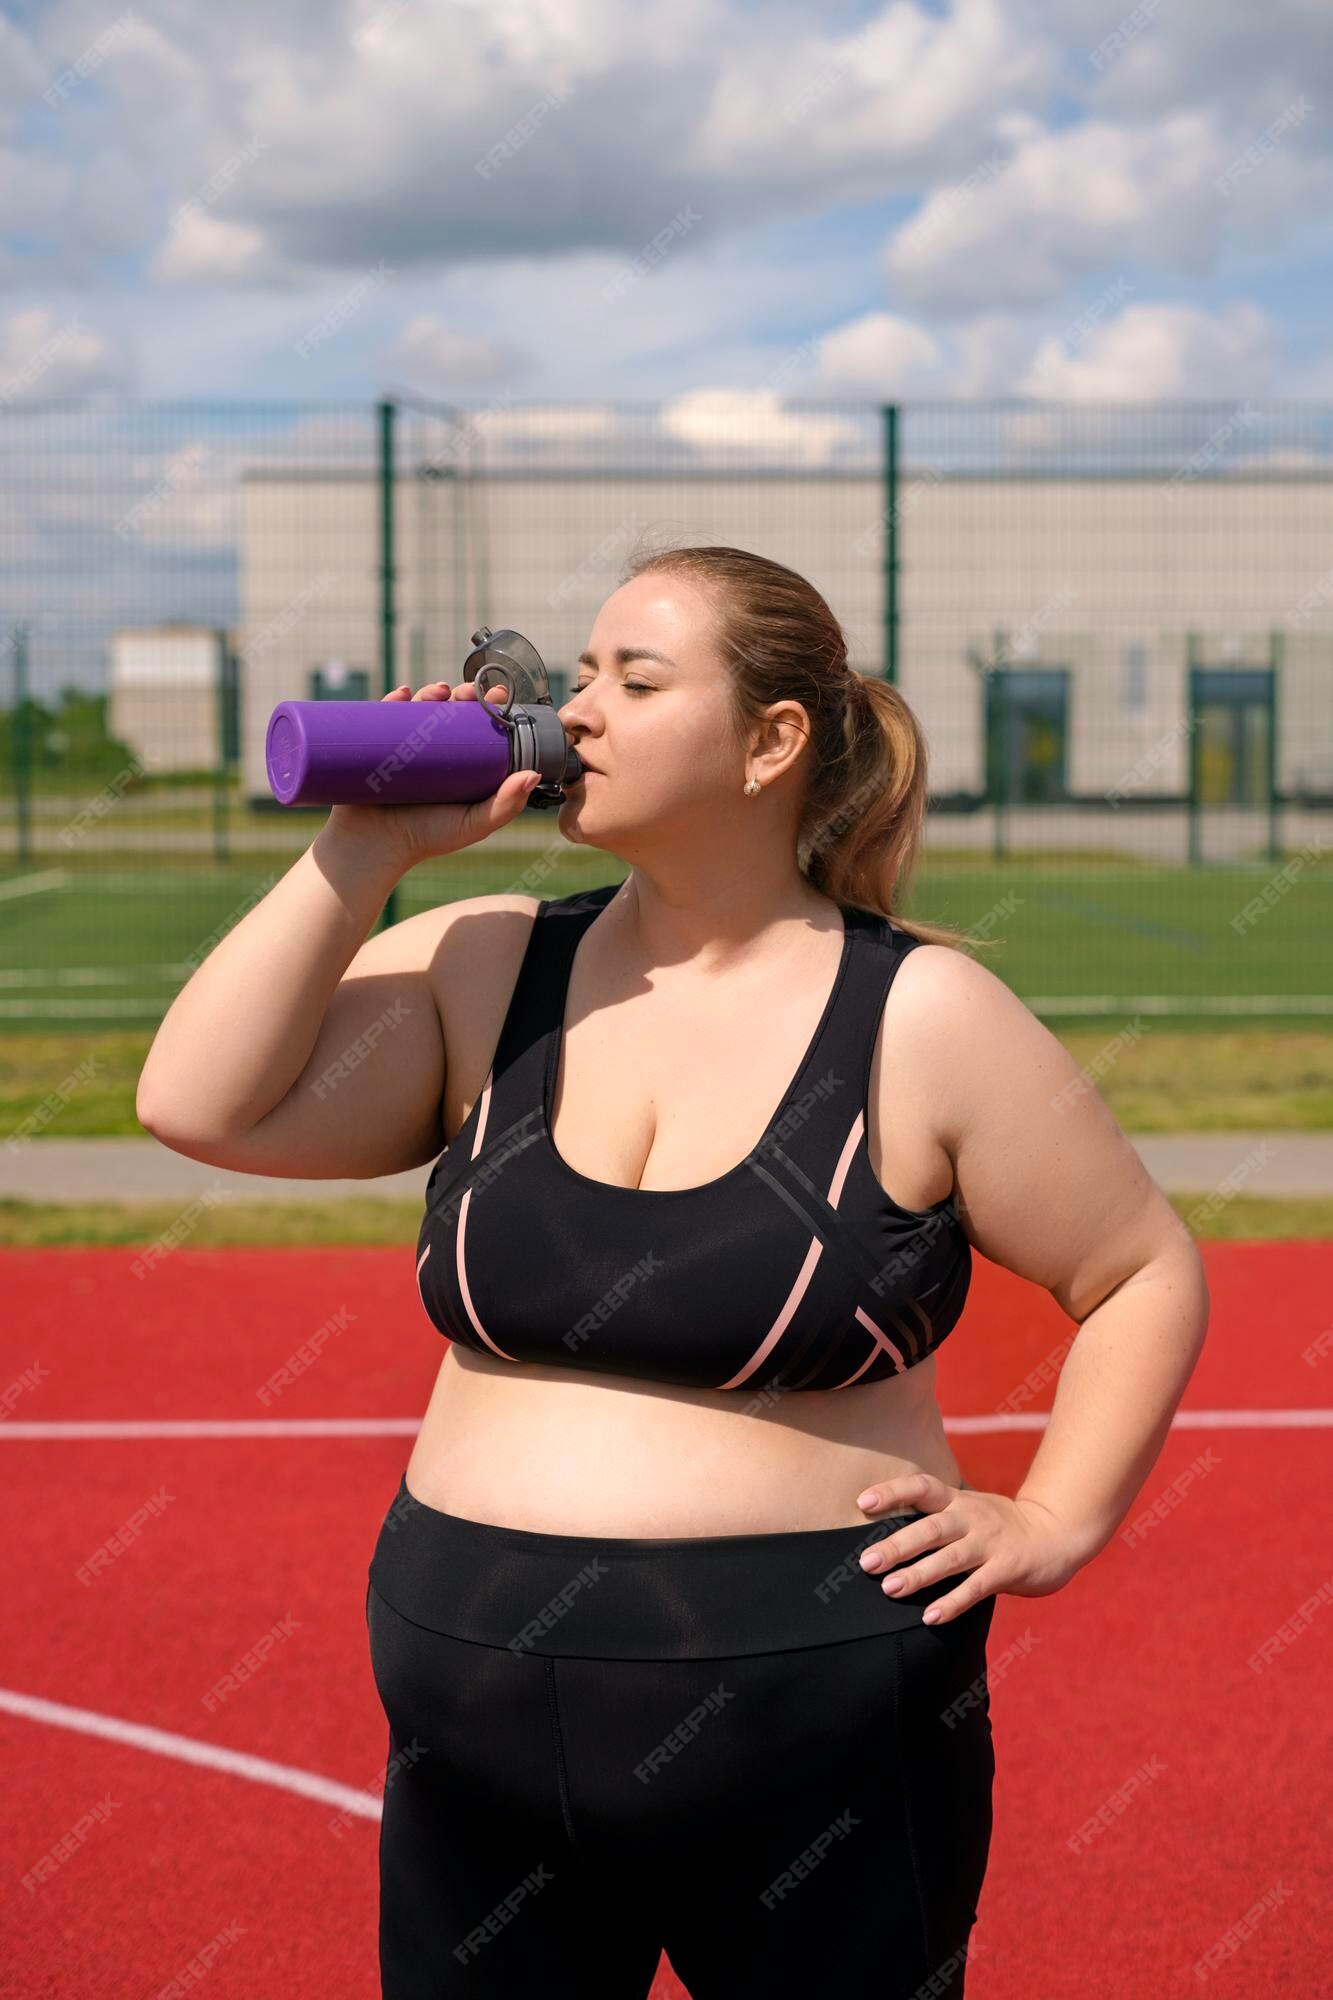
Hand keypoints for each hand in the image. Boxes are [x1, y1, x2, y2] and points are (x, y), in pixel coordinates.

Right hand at [323, 679, 537, 869]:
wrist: (373, 846)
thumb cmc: (427, 838)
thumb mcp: (474, 824)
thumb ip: (505, 805)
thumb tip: (534, 775)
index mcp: (461, 766)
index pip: (480, 729)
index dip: (490, 709)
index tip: (499, 696)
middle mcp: (435, 753)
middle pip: (451, 713)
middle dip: (461, 695)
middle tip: (466, 692)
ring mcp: (404, 747)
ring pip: (420, 709)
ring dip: (430, 692)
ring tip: (437, 692)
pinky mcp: (375, 746)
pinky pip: (384, 716)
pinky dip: (393, 700)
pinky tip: (402, 694)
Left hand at [853, 1473, 1088, 1626]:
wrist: (1056, 1534)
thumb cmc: (1000, 1526)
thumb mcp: (969, 1510)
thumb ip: (937, 1517)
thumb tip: (887, 1535)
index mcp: (958, 1500)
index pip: (922, 1487)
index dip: (893, 1492)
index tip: (863, 1502)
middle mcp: (972, 1518)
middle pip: (931, 1529)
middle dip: (897, 1545)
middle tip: (867, 1562)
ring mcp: (990, 1543)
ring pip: (950, 1559)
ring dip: (919, 1574)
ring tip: (890, 1588)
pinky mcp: (1007, 1569)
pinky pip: (976, 1588)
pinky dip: (953, 1602)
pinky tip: (930, 1616)